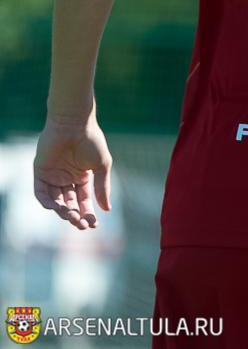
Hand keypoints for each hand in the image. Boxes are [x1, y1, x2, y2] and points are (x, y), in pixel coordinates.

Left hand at [33, 112, 112, 230]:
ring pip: (56, 200)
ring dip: (62, 210)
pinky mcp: (40, 172)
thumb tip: (107, 209)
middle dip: (75, 215)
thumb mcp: (101, 166)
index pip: (83, 200)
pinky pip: (41, 191)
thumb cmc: (91, 141)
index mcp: (82, 177)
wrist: (74, 124)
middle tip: (81, 224)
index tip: (93, 224)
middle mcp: (67, 178)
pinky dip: (46, 200)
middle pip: (69, 203)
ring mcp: (53, 176)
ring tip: (71, 216)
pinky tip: (55, 207)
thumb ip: (102, 187)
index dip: (88, 212)